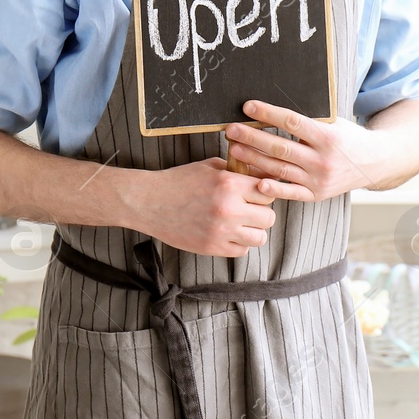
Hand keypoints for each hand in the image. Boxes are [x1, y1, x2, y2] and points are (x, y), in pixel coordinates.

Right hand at [133, 157, 278, 257]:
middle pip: (269, 217)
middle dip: (261, 212)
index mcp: (229, 184)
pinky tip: (228, 234)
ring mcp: (221, 231)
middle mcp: (229, 209)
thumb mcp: (210, 167)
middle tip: (249, 210)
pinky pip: (242, 251)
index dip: (263, 193)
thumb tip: (264, 175)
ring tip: (241, 224)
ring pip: (260, 238)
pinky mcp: (212, 248)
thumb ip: (238, 170)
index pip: (268, 192)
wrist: (150, 202)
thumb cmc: (180, 181)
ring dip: (253, 231)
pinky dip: (239, 244)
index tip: (255, 194)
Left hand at [223, 99, 379, 203]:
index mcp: (328, 136)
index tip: (248, 107)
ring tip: (235, 149)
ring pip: (280, 169)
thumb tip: (273, 108)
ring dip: (254, 159)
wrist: (374, 163)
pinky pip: (291, 193)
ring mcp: (319, 180)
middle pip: (281, 147)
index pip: (292, 122)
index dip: (269, 114)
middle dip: (253, 138)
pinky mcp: (316, 195)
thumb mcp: (334, 122)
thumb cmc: (348, 137)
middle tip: (232, 130)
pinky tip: (255, 182)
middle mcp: (323, 159)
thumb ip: (309, 119)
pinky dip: (273, 189)